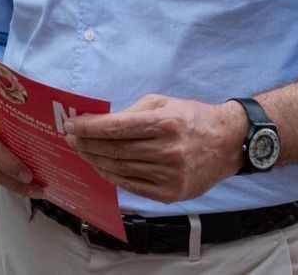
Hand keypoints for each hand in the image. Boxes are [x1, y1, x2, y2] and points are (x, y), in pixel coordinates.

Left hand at [63, 95, 246, 203]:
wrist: (227, 143)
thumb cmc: (191, 118)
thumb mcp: (163, 103)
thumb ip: (132, 113)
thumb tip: (99, 123)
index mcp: (165, 123)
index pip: (117, 128)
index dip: (90, 128)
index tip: (71, 125)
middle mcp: (168, 151)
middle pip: (115, 150)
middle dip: (87, 144)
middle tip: (70, 138)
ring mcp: (170, 175)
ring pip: (121, 169)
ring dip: (96, 160)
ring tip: (82, 151)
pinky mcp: (171, 193)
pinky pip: (132, 186)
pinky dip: (112, 177)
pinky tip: (101, 167)